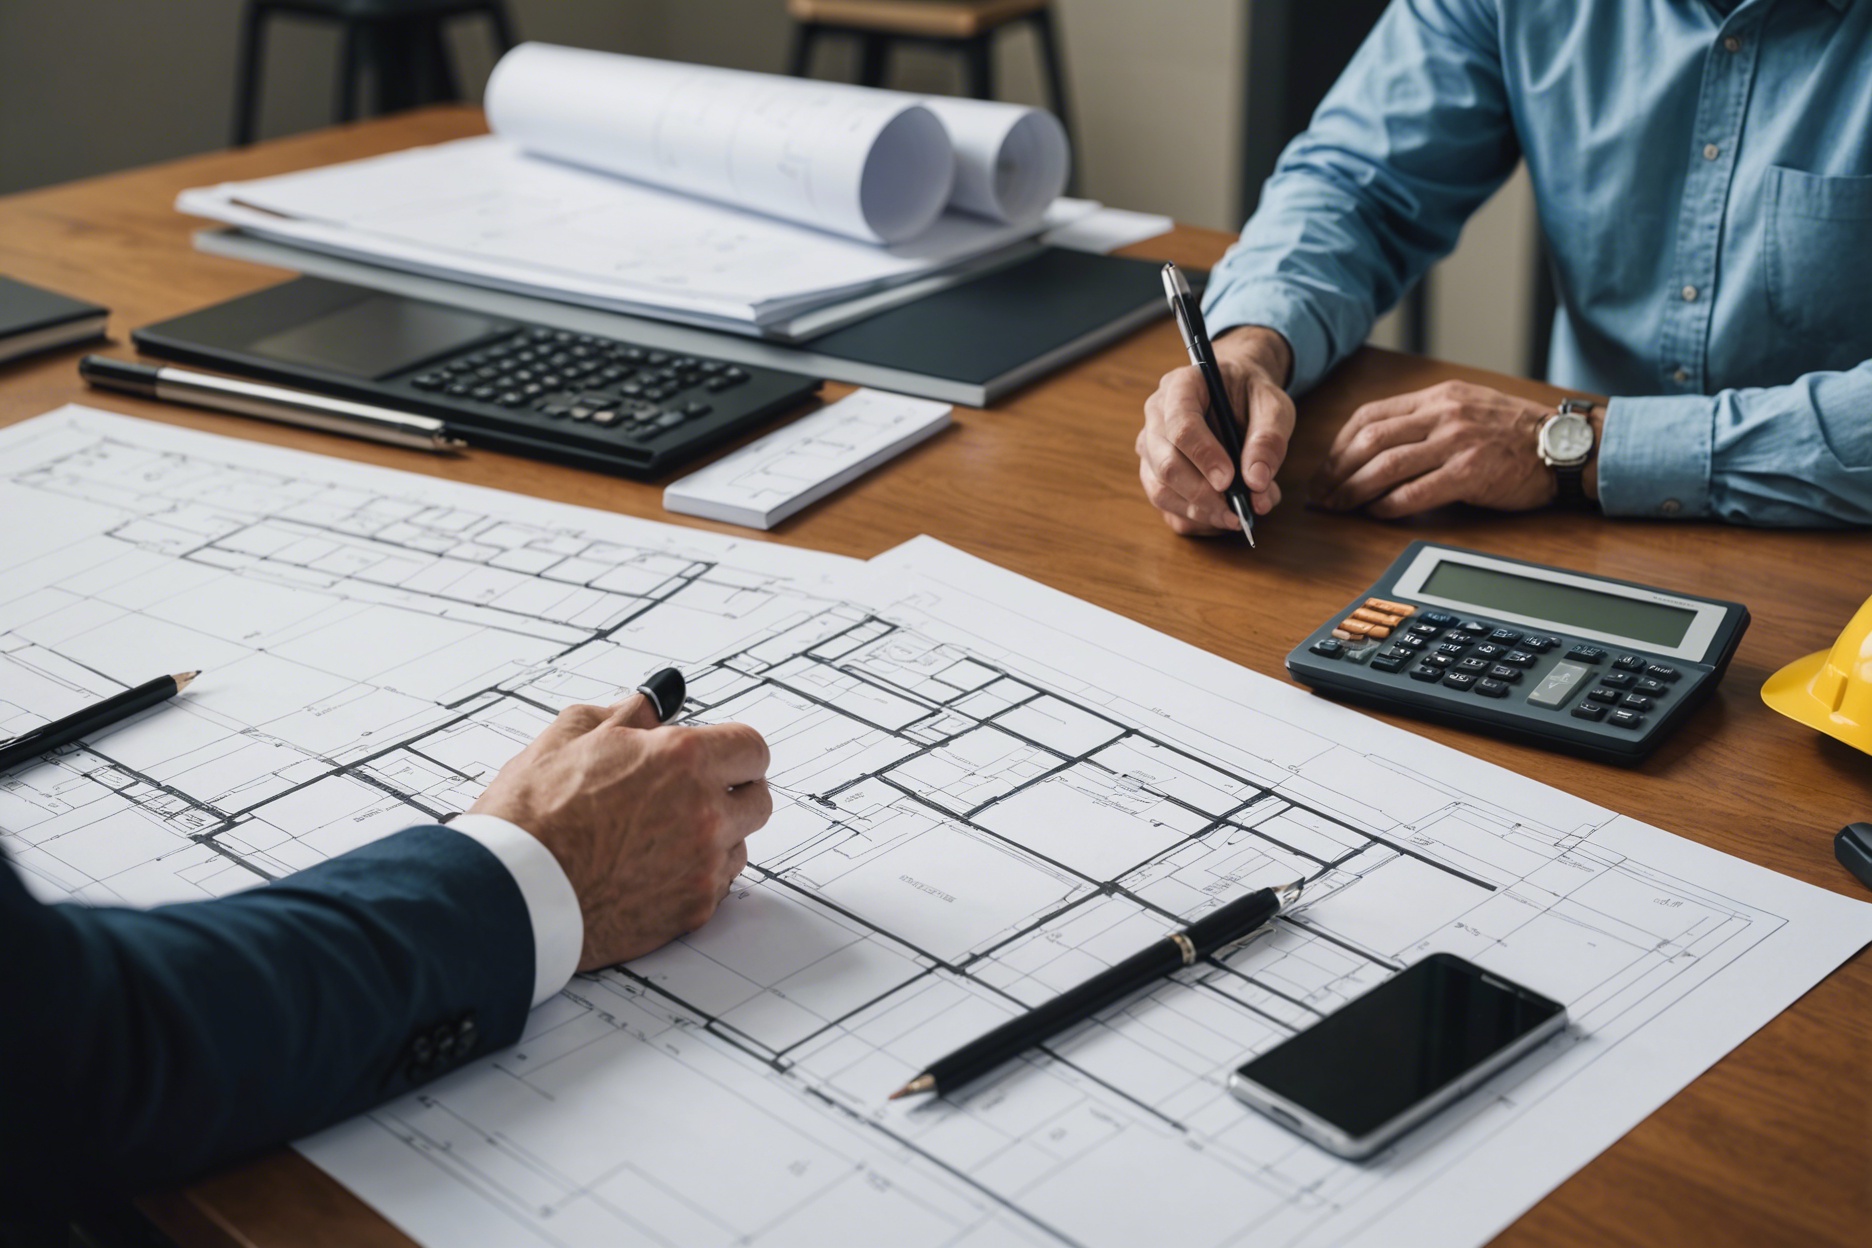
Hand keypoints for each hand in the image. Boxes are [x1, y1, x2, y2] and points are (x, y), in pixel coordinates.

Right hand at [469, 695, 771, 969]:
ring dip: (714, 838)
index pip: (752, 748)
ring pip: (739, 845)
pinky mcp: (692, 910)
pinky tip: (650, 870)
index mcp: (681, 760)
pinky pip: (717, 886)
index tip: (715, 757)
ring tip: (657, 837)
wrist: (507, 895)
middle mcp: (705, 813)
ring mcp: (702, 866)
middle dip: (731, 793)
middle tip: (689, 796)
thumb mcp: (568, 737)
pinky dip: (694, 876)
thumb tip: (657, 699)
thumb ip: (628, 714)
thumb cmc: (529, 817)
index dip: (731, 751)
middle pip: (758, 799)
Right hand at [1136, 326, 1295, 535]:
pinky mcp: (1156, 474)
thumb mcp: (1273, 406)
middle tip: (1236, 511)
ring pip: (1160, 491)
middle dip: (1201, 494)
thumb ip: (1269, 439)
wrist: (1238, 393)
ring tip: (1236, 517)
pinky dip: (1195, 521)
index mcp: (1180, 387)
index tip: (1229, 480)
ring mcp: (1151, 448)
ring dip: (1198, 512)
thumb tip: (1257, 481)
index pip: (1180, 425)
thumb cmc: (1252, 395)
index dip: (1203, 456)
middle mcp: (1156, 417)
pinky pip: (1166, 508)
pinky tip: (1222, 519)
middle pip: (1165, 464)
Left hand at [1310, 380, 1590, 517]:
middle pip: (1370, 442)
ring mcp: (1456, 443)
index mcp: (1437, 397)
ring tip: (1339, 507)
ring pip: (1385, 466)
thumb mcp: (1467, 406)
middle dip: (1336, 471)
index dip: (1338, 445)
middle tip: (1321, 495)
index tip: (1325, 468)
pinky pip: (1415, 492)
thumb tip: (1377, 446)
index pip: (1369, 416)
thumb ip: (1425, 419)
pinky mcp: (1470, 473)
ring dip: (1354, 490)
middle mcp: (1443, 415)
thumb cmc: (1515, 431)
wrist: (1566, 444)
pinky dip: (1388, 505)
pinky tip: (1375, 514)